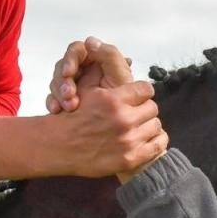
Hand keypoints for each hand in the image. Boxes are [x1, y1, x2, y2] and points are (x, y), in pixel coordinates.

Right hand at [45, 37, 135, 113]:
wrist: (120, 124)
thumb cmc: (127, 100)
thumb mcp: (121, 76)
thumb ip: (109, 55)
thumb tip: (90, 41)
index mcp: (95, 59)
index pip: (76, 51)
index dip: (70, 60)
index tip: (69, 73)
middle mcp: (82, 69)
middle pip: (63, 66)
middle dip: (63, 80)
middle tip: (68, 94)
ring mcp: (72, 84)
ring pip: (56, 81)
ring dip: (59, 93)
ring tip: (69, 106)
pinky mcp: (65, 98)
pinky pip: (53, 97)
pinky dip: (53, 102)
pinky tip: (57, 109)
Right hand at [53, 80, 168, 179]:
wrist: (58, 147)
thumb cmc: (71, 118)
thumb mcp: (84, 90)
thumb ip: (103, 74)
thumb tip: (122, 59)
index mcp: (113, 100)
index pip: (146, 89)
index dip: (141, 92)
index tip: (138, 97)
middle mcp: (122, 120)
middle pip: (152, 108)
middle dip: (143, 109)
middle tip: (135, 113)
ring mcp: (128, 141)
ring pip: (155, 125)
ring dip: (147, 125)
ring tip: (137, 126)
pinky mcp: (131, 158)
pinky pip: (158, 145)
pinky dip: (155, 141)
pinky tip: (145, 139)